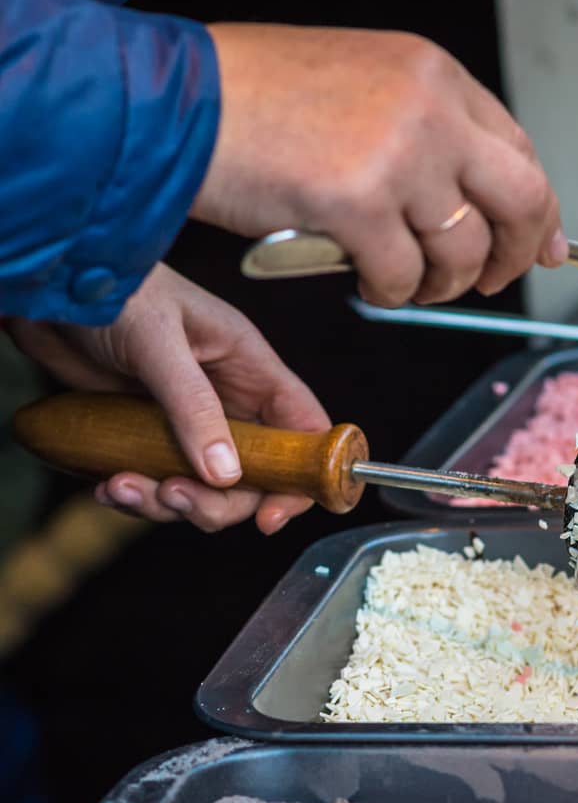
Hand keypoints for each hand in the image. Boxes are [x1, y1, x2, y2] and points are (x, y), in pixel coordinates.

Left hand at [5, 264, 329, 533]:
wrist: (50, 287)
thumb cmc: (115, 289)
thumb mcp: (159, 343)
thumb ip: (193, 406)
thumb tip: (225, 471)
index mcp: (250, 368)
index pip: (302, 430)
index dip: (301, 477)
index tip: (272, 516)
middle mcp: (227, 400)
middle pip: (252, 476)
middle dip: (217, 501)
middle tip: (175, 497)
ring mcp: (186, 421)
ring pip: (201, 487)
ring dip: (165, 502)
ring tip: (123, 487)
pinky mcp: (146, 434)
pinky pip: (155, 482)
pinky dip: (134, 495)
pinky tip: (108, 484)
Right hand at [193, 23, 565, 305]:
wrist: (172, 105)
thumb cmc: (252, 100)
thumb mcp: (361, 88)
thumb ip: (427, 133)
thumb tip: (484, 199)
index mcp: (433, 74)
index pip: (519, 149)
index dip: (537, 209)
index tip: (542, 246)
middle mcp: (428, 108)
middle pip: (522, 199)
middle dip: (515, 254)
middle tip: (490, 281)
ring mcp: (397, 154)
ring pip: (463, 249)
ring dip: (440, 283)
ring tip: (406, 283)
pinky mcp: (357, 203)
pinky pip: (403, 276)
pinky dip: (389, 292)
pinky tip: (365, 281)